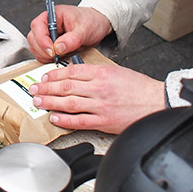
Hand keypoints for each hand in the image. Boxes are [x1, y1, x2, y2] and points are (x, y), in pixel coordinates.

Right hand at [27, 5, 111, 62]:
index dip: (42, 40)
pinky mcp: (49, 45)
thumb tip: (59, 47)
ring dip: (45, 56)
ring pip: (35, 48)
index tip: (52, 50)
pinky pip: (42, 54)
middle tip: (56, 56)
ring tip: (60, 56)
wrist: (97, 24)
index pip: (37, 26)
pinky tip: (60, 57)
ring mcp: (47, 35)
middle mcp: (46, 24)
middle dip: (43, 50)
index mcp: (52, 15)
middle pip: (33, 38)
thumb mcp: (85, 29)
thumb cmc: (91, 21)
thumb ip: (72, 39)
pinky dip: (48, 59)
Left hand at [29, 61, 164, 133]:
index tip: (45, 77)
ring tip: (38, 101)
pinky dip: (65, 119)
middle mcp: (99, 87)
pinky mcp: (104, 121)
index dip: (54, 74)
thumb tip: (76, 76)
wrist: (158, 102)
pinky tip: (54, 117)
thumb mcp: (117, 72)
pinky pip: (79, 120)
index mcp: (102, 73)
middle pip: (65, 86)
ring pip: (69, 102)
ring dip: (50, 101)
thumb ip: (97, 74)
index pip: (71, 71)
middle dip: (46, 87)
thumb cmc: (141, 88)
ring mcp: (100, 105)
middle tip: (34, 88)